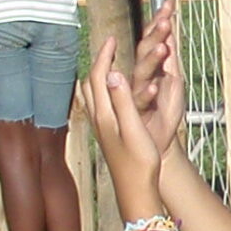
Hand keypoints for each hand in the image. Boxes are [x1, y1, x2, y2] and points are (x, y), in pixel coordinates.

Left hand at [84, 34, 167, 210]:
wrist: (136, 191)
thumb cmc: (139, 164)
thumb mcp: (134, 130)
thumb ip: (123, 101)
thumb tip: (112, 74)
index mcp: (104, 115)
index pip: (97, 77)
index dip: (104, 56)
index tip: (112, 39)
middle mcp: (99, 120)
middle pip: (91, 83)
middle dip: (99, 61)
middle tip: (110, 46)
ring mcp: (101, 128)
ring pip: (92, 94)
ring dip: (98, 75)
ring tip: (109, 63)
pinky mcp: (107, 135)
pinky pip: (99, 104)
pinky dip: (103, 89)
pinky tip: (112, 92)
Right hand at [126, 9, 186, 158]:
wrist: (157, 145)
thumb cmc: (164, 113)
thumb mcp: (173, 82)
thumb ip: (170, 59)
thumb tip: (171, 33)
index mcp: (149, 67)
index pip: (152, 39)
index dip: (159, 21)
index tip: (169, 2)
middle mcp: (139, 76)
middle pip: (144, 50)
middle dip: (155, 34)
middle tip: (166, 19)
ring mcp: (135, 93)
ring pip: (141, 72)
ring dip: (152, 58)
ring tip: (164, 46)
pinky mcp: (135, 112)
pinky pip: (140, 100)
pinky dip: (148, 93)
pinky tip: (155, 86)